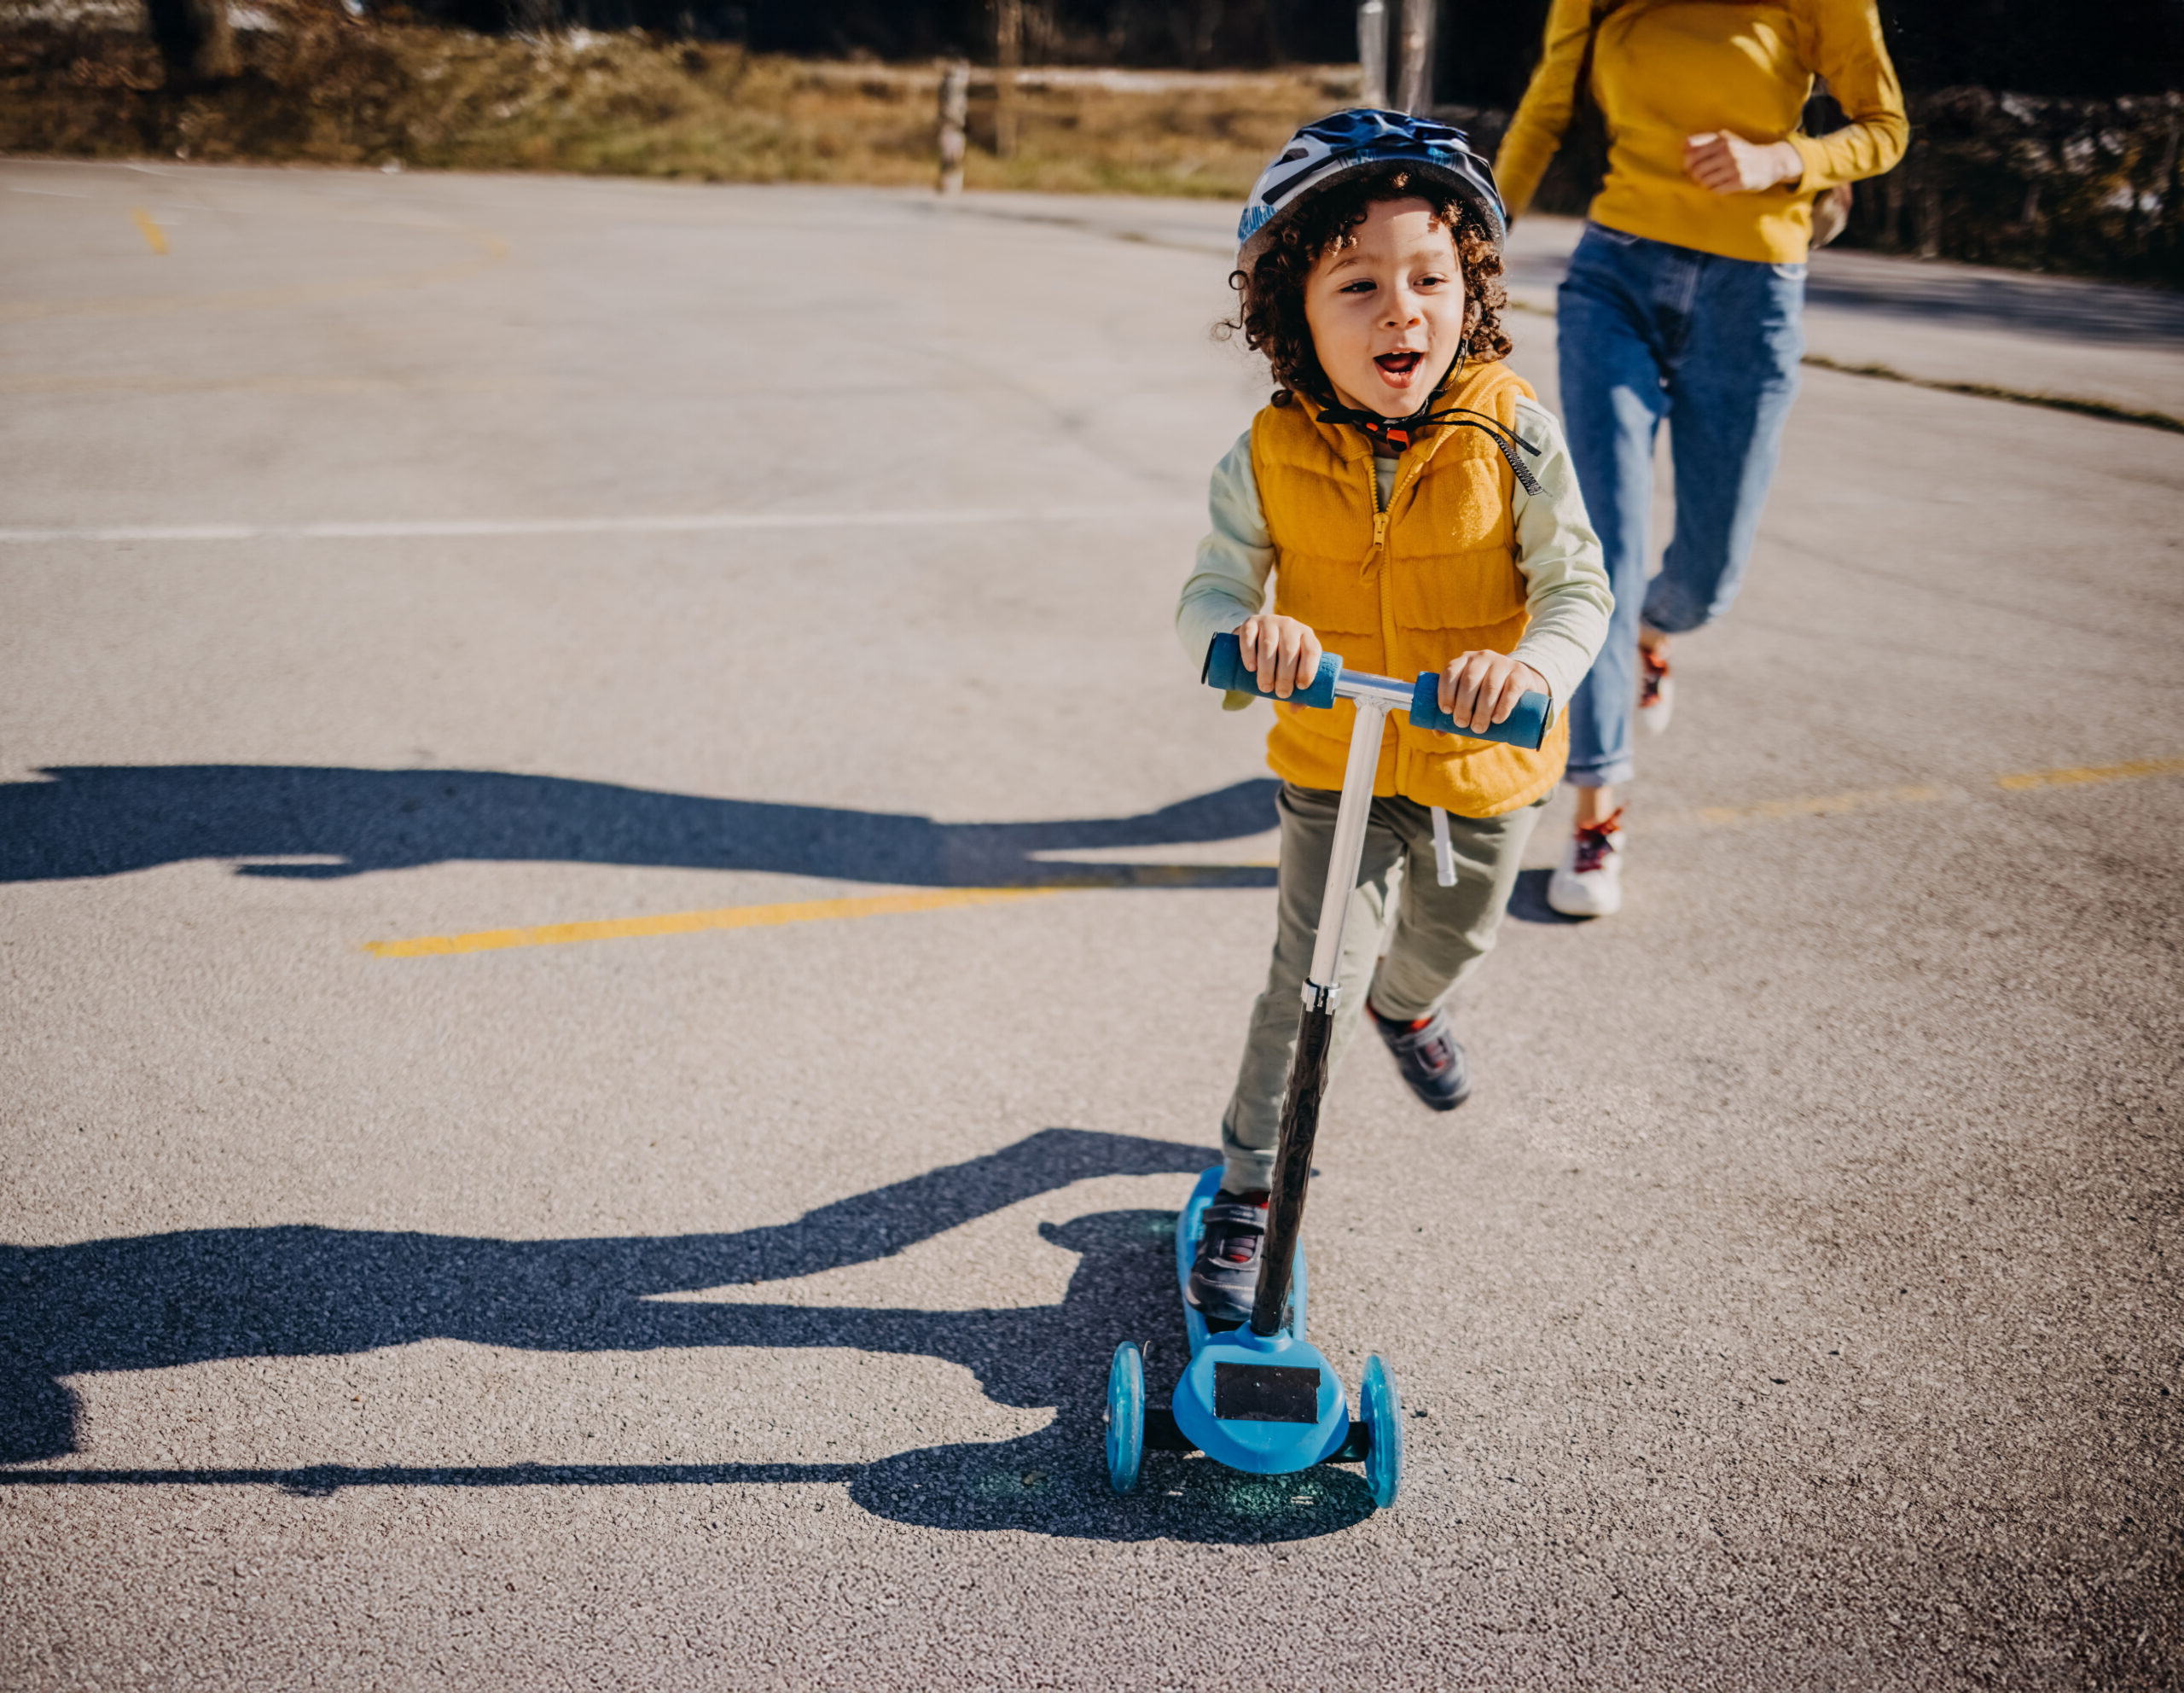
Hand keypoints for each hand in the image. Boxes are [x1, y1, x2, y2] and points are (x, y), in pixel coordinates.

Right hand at [1233, 613, 1323, 699]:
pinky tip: (1251, 668)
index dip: (1308, 670)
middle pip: (1289, 650)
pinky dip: (1249, 653)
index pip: (1313, 650)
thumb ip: (1298, 691)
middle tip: (1280, 694)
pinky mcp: (1250, 623)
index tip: (1300, 688)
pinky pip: (1249, 636)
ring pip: (1269, 644)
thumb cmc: (1280, 660)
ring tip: (1265, 687)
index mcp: (1307, 636)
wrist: (1257, 638)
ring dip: (1267, 669)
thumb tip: (1295, 709)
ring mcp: (1270, 621)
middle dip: (1285, 675)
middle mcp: (1290, 625)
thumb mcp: (1293, 671)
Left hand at [1438, 652, 1546, 734]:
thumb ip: (1454, 710)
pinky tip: (1497, 719)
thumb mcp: (1470, 696)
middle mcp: (1482, 657)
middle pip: (1469, 681)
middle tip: (1462, 724)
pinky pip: (1511, 689)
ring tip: (1478, 728)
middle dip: (1463, 706)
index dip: (1445, 692)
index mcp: (1464, 661)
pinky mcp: (1520, 673)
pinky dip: (1503, 706)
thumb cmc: (1485, 693)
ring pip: (1489, 686)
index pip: (1450, 673)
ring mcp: (1502, 663)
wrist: (1519, 684)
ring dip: (1482, 710)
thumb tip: (1439, 732)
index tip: (1446, 711)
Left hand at [1683, 131, 1803, 194]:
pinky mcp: (1740, 182)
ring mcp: (1735, 167)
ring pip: (1704, 181)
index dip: (1687, 162)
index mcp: (1722, 141)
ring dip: (1704, 184)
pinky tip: (1720, 186)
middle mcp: (1728, 152)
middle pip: (1695, 170)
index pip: (1691, 152)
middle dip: (1695, 176)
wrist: (1772, 162)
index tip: (1691, 166)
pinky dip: (1714, 190)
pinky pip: (1716, 190)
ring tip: (1711, 181)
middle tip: (1701, 177)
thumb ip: (1705, 140)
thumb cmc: (1743, 151)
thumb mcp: (1727, 139)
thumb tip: (1681, 144)